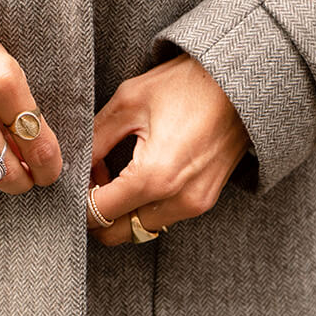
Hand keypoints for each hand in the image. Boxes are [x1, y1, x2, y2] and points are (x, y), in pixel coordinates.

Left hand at [88, 53, 251, 244]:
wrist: (239, 82)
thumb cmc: (185, 84)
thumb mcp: (128, 102)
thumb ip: (95, 139)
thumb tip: (76, 165)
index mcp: (154, 177)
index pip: (98, 213)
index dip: (79, 200)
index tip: (75, 180)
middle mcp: (178, 200)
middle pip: (118, 233)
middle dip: (98, 213)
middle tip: (92, 181)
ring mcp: (196, 204)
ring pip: (140, 228)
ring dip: (122, 211)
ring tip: (115, 175)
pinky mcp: (206, 200)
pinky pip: (163, 217)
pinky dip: (144, 206)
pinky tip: (140, 176)